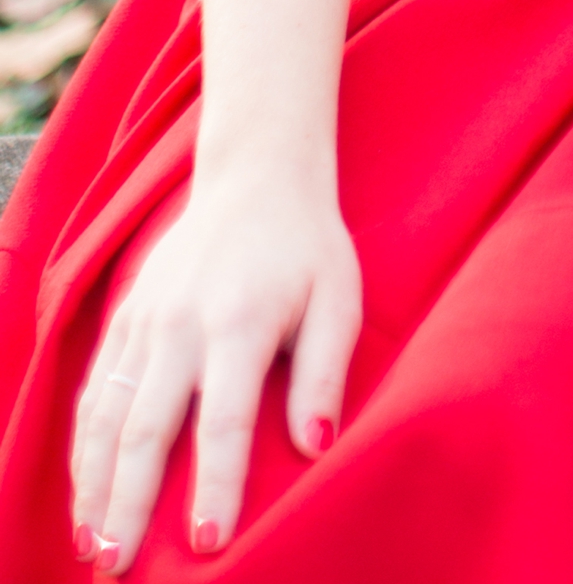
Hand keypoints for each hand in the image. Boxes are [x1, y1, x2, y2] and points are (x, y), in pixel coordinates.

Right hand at [70, 159, 359, 569]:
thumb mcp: (339, 297)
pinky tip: (86, 491)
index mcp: (241, 321)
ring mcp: (146, 320)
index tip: (209, 546)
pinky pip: (95, 389)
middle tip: (120, 568)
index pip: (224, 421)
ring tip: (94, 546)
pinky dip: (84, 446)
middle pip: (147, 429)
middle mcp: (182, 324)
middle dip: (132, 504)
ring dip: (95, 486)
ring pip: (107, 415)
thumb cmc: (308, 246)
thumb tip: (313, 447)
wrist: (256, 175)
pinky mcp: (125, 316)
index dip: (216, 486)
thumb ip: (326, 372)